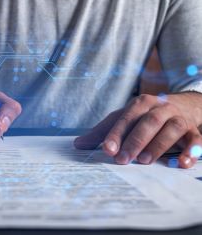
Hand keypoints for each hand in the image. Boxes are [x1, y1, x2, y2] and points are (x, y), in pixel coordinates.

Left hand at [74, 93, 201, 167]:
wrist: (182, 106)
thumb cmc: (145, 117)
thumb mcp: (123, 120)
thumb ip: (103, 132)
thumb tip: (77, 144)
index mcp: (139, 104)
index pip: (125, 119)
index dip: (115, 134)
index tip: (107, 149)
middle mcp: (159, 108)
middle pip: (147, 123)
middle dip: (134, 142)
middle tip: (122, 160)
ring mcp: (178, 118)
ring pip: (170, 129)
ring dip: (157, 146)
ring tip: (144, 162)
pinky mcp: (192, 130)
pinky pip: (195, 140)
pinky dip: (190, 151)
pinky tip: (181, 164)